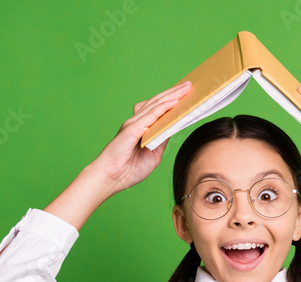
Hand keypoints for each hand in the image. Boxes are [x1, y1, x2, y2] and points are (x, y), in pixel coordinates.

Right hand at [89, 80, 192, 197]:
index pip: (159, 110)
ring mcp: (134, 124)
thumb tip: (173, 128)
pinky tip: (174, 102)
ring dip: (171, 95)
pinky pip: (150, 115)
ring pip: (155, 105)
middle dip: (174, 93)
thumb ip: (162, 141)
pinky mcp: (132, 129)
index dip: (171, 100)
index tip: (186, 94)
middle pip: (158, 103)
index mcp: (142, 129)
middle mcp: (138, 123)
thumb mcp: (154, 155)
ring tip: (185, 88)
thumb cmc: (129, 170)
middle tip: (189, 84)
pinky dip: (163, 107)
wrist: (111, 178)